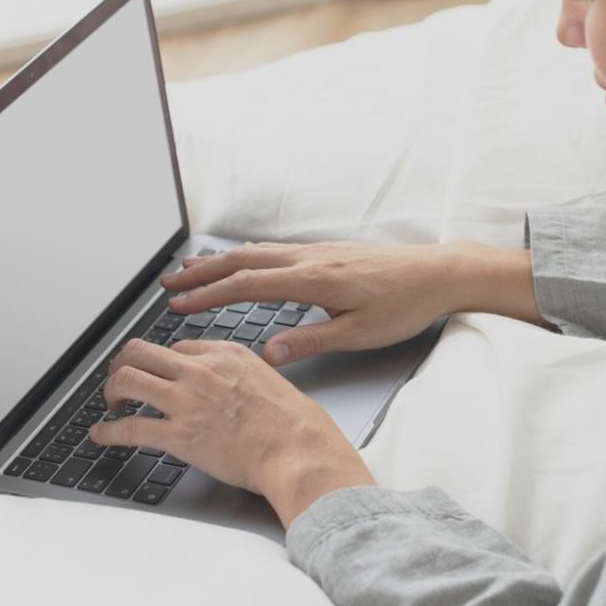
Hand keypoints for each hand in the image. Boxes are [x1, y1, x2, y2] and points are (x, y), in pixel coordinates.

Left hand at [87, 338, 372, 527]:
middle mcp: (201, 370)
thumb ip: (238, 376)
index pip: (176, 347)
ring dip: (111, 392)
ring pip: (127, 379)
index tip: (154, 372)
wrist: (299, 451)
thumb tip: (224, 386)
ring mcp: (187, 401)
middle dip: (123, 364)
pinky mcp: (178, 435)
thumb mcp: (268, 380)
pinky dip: (107, 431)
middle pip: (141, 351)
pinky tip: (102, 434)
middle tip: (120, 381)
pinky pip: (129, 428)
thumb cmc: (294, 424)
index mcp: (225, 353)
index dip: (160, 362)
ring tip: (112, 404)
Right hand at [161, 240, 462, 366]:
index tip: (178, 306)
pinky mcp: (327, 252)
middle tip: (167, 286)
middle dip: (200, 274)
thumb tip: (268, 354)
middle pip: (242, 263)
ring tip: (190, 270)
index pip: (247, 286)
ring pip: (256, 253)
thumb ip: (311, 341)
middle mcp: (309, 259)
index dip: (208, 296)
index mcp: (313, 280)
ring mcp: (317, 252)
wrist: (439, 272)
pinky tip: (242, 260)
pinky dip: (247, 256)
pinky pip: (275, 251)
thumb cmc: (405, 304)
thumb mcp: (359, 334)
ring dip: (220, 262)